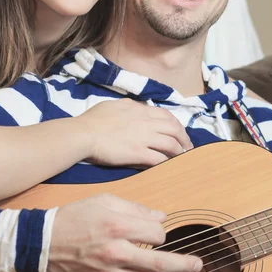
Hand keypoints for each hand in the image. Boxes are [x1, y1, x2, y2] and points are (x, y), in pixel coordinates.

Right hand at [46, 194, 202, 271]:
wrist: (43, 244)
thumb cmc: (74, 218)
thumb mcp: (104, 200)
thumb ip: (135, 209)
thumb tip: (161, 218)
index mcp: (117, 227)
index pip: (156, 234)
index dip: (163, 233)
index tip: (159, 232)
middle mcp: (116, 253)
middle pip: (160, 264)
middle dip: (183, 266)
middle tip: (198, 265)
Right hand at [76, 98, 192, 167]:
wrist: (84, 134)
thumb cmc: (93, 119)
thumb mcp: (114, 105)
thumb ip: (130, 106)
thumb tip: (137, 108)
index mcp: (139, 109)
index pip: (166, 115)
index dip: (176, 124)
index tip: (179, 132)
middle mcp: (145, 122)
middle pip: (174, 128)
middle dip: (184, 138)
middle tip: (187, 147)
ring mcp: (143, 138)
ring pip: (171, 143)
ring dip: (179, 151)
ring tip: (182, 158)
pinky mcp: (138, 153)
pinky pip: (159, 158)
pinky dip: (167, 162)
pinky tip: (169, 166)